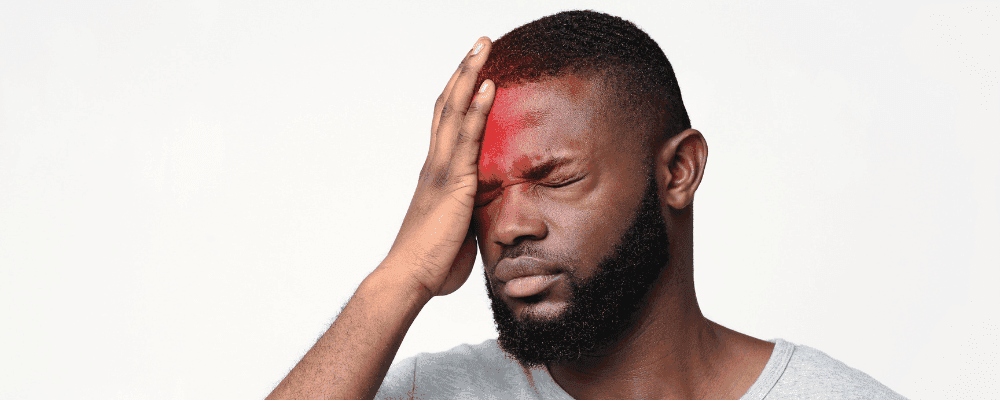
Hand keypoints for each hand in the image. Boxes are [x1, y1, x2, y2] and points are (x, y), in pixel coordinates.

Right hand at [381, 37, 494, 296]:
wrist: (410, 279)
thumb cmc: (432, 263)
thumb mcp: (457, 229)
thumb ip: (469, 212)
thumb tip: (484, 213)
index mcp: (436, 174)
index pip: (446, 124)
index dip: (458, 94)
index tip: (472, 71)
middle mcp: (435, 164)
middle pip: (447, 105)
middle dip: (464, 71)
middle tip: (479, 43)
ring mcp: (442, 170)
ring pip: (454, 111)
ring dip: (470, 75)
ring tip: (483, 46)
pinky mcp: (453, 182)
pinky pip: (468, 138)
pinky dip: (478, 109)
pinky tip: (489, 86)